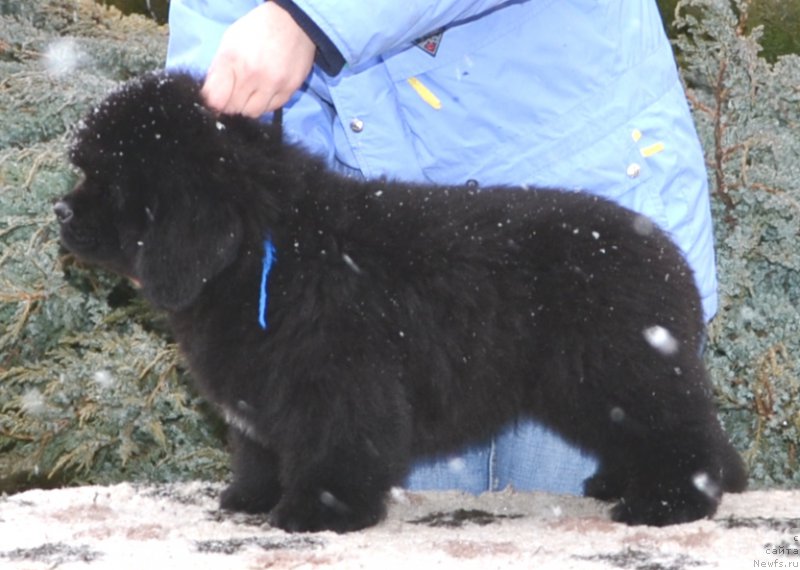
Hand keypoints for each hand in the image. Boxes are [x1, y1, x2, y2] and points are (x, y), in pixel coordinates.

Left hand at [202, 2, 315, 116]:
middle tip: (236, 92)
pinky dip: (265, 103)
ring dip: (249, 105)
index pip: (216, 99)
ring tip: (252, 92)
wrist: (293, 22)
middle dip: (232, 102)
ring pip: (253, 113)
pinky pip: (271, 108)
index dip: (214, 101)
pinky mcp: (289, 89)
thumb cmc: (256, 30)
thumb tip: (212, 97)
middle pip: (234, 108)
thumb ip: (219, 70)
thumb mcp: (229, 42)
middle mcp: (253, 74)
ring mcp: (273, 84)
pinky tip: (266, 89)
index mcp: (232, 59)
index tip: (218, 98)